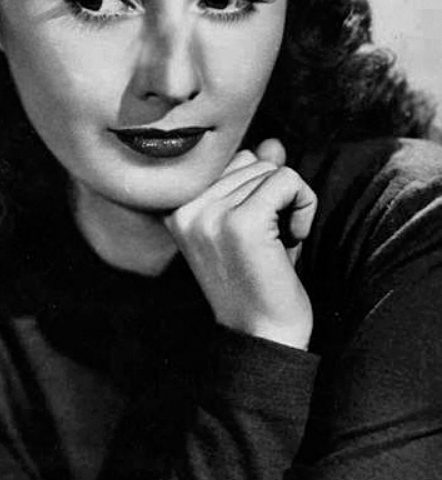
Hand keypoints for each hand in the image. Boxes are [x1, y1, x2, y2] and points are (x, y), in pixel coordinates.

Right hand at [164, 139, 316, 349]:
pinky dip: (305, 205)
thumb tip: (271, 143)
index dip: (256, 189)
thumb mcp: (250, 222)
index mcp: (176, 207)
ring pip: (271, 169)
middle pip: (251, 160)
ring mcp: (210, 214)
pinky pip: (288, 181)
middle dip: (274, 196)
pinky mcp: (242, 223)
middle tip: (267, 241)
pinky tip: (295, 238)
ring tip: (276, 243)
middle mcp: (185, 207)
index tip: (255, 231)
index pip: (228, 160)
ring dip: (290, 203)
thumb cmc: (259, 279)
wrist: (264, 336)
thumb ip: (255, 179)